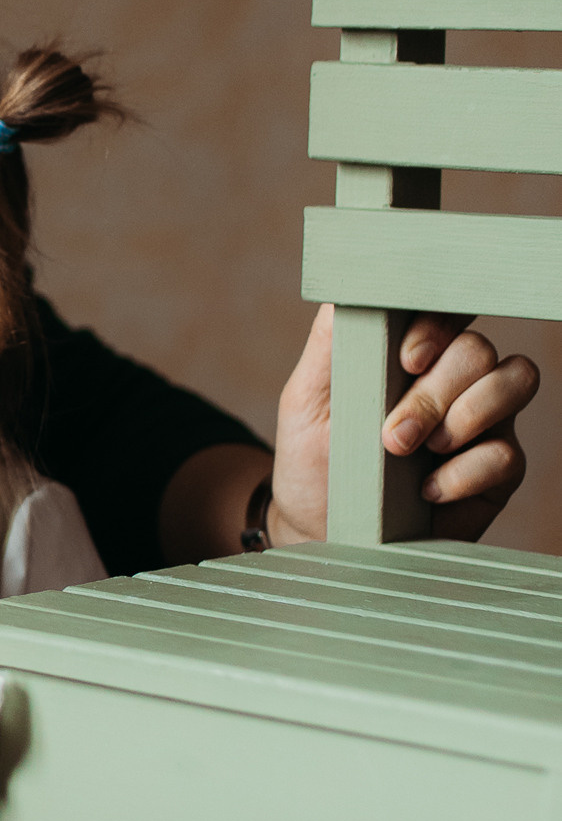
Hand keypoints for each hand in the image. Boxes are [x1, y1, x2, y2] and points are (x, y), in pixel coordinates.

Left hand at [272, 305, 537, 545]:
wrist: (323, 535)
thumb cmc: (316, 464)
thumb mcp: (306, 400)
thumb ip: (331, 342)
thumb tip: (348, 286)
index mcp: (411, 353)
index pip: (446, 311)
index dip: (438, 325)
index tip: (407, 359)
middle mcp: (455, 380)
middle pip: (479, 349)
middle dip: (436, 391)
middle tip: (392, 435)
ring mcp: (482, 422)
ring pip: (515, 381)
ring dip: (464, 416)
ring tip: (412, 453)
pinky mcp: (496, 472)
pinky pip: (508, 454)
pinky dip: (465, 472)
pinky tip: (426, 491)